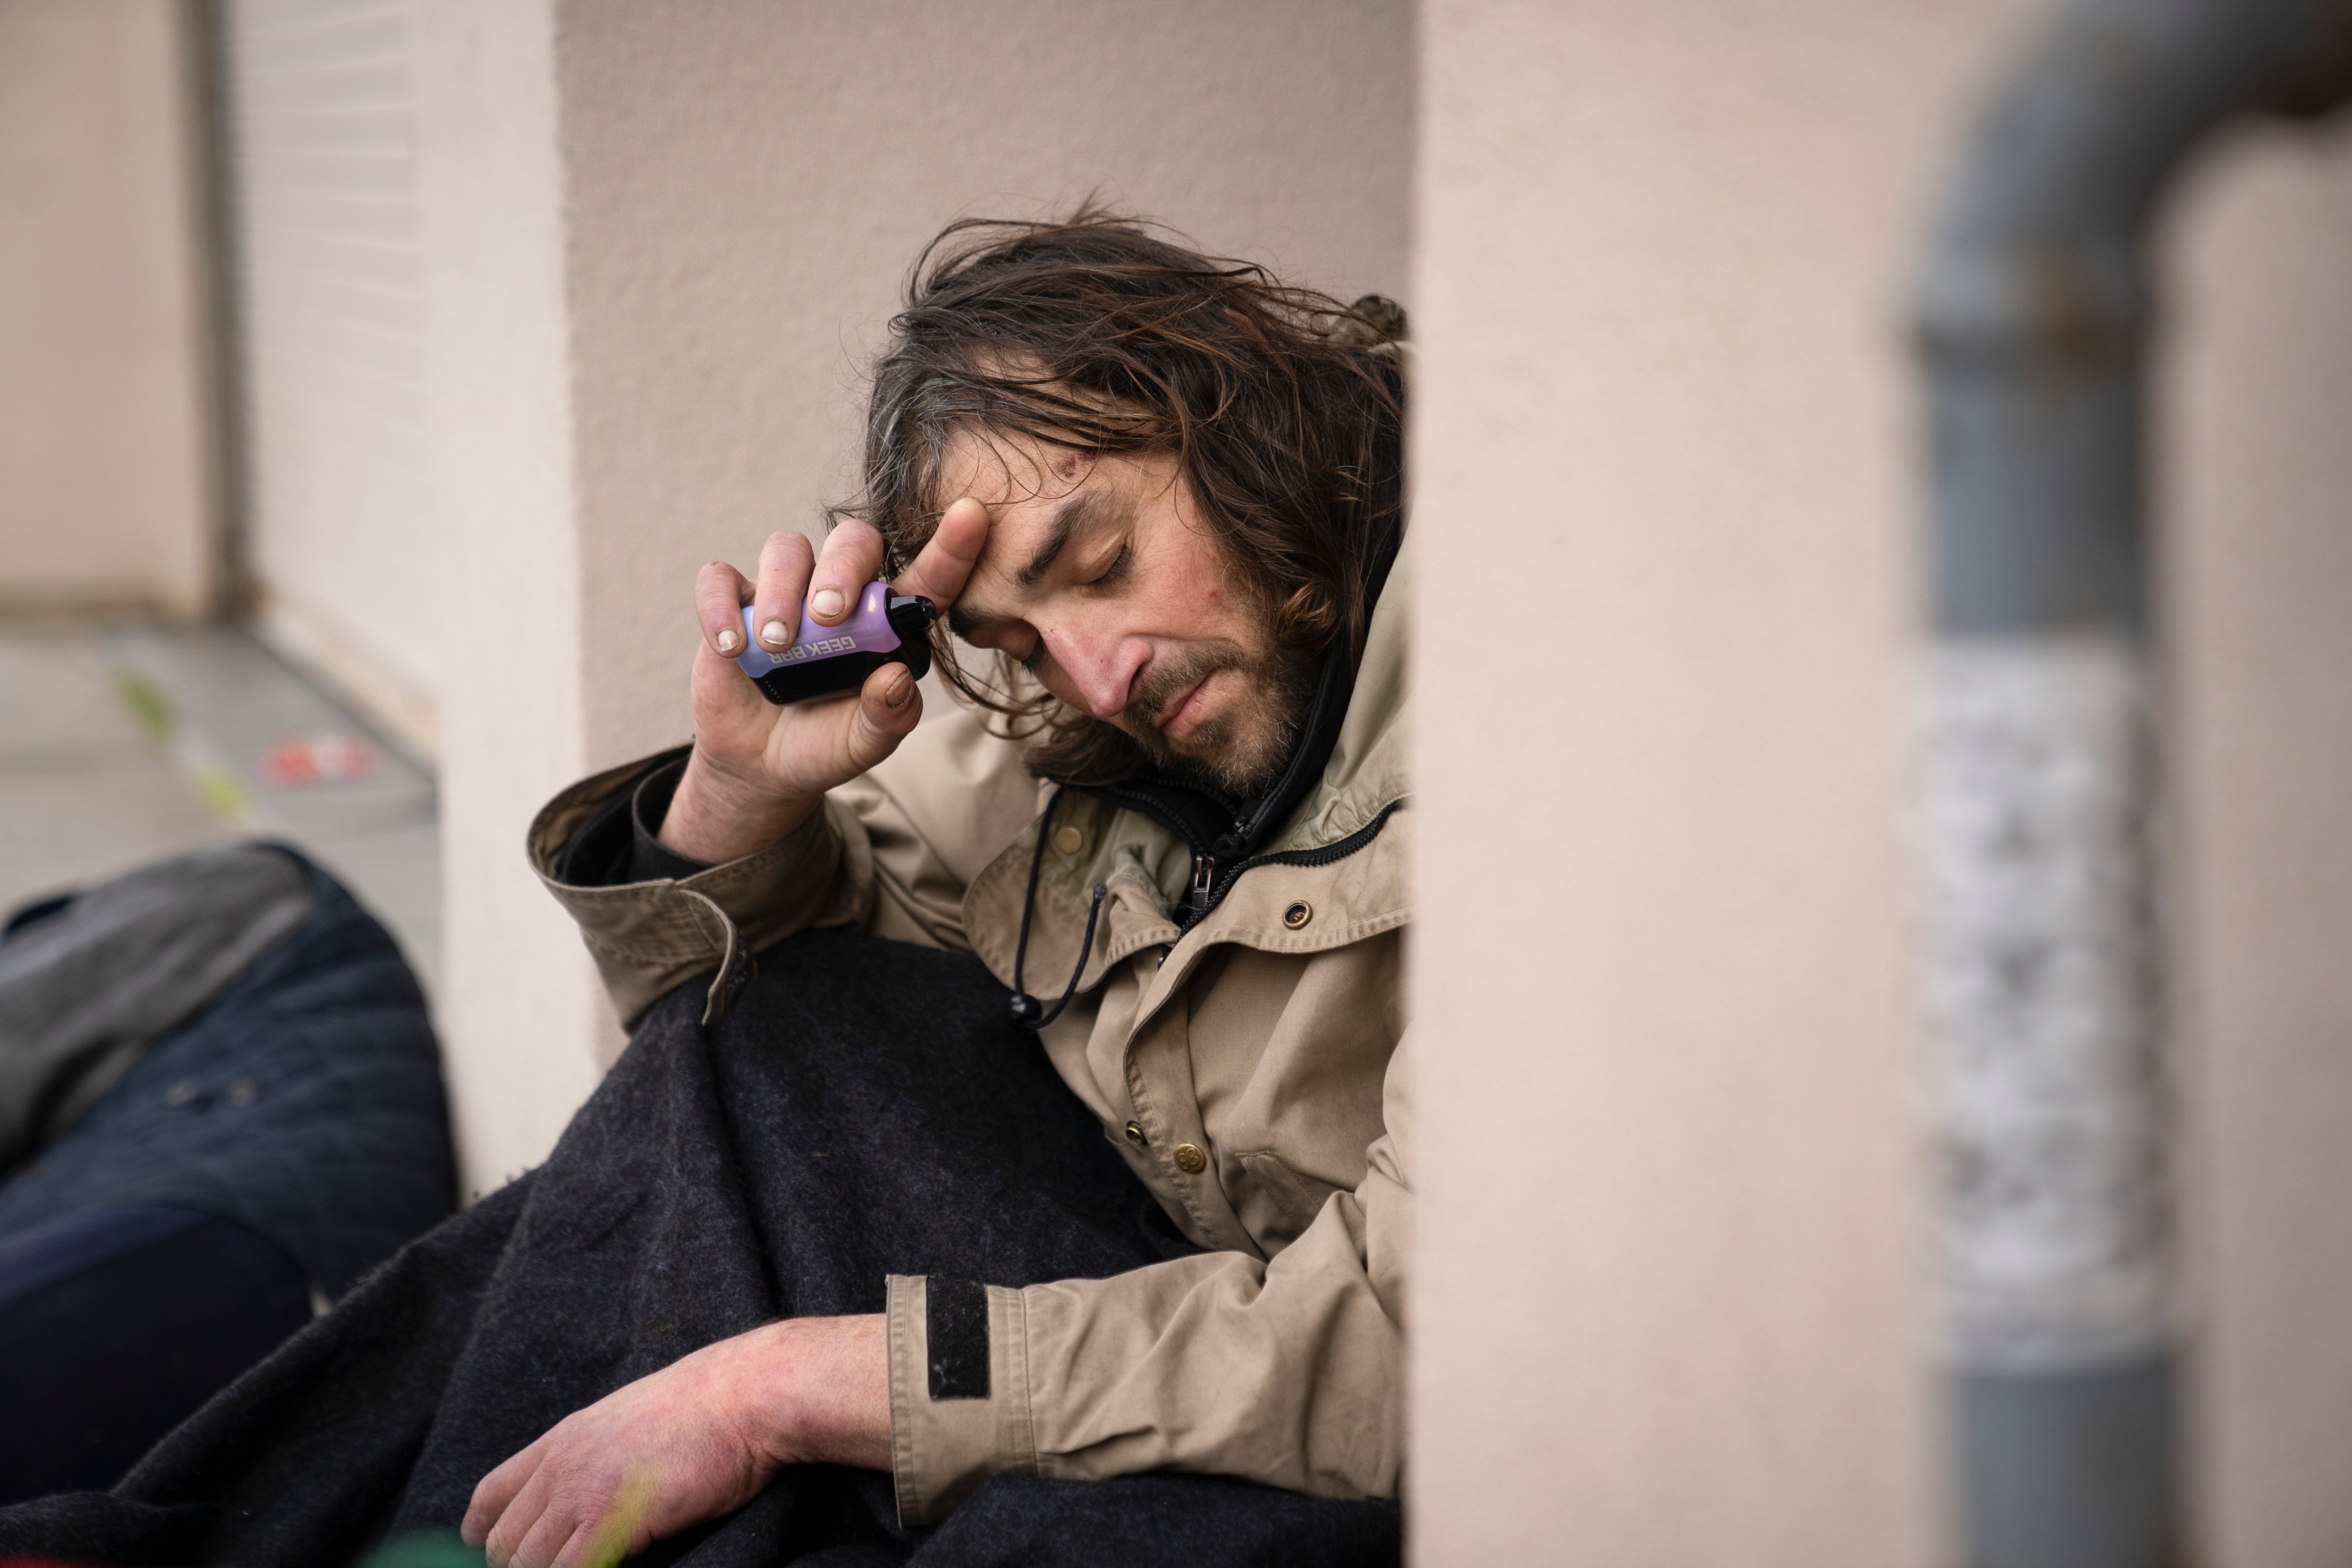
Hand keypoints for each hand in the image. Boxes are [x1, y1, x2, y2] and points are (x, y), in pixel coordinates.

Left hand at [461, 1314, 887, 1567]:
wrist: (745, 1394)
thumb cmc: (704, 1408)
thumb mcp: (628, 1419)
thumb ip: (594, 1453)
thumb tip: (586, 1490)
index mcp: (562, 1439)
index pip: (489, 1497)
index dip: (484, 1534)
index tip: (495, 1554)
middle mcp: (561, 1466)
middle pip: (502, 1542)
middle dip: (518, 1567)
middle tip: (553, 1567)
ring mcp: (583, 1493)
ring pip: (526, 1564)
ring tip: (584, 1565)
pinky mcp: (613, 1521)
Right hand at [660, 502, 989, 865]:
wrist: (762, 767)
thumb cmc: (826, 744)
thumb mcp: (865, 744)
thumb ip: (888, 716)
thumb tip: (896, 678)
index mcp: (887, 622)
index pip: (926, 576)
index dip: (951, 547)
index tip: (971, 515)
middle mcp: (839, 596)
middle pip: (852, 540)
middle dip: (842, 568)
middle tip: (828, 614)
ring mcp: (784, 594)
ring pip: (786, 547)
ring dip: (781, 590)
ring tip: (776, 645)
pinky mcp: (733, 605)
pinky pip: (720, 578)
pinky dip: (720, 605)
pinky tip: (731, 647)